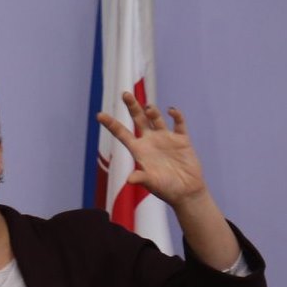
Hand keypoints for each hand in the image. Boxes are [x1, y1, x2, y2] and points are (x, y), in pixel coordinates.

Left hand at [97, 92, 209, 210]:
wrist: (187, 192)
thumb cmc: (166, 190)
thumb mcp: (152, 184)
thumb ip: (142, 178)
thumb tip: (130, 180)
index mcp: (139, 150)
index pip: (122, 134)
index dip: (111, 124)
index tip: (99, 115)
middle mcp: (150, 141)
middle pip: (138, 119)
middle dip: (132, 106)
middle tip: (125, 94)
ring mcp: (166, 138)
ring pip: (156, 118)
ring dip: (152, 112)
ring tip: (149, 108)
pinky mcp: (181, 140)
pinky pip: (179, 123)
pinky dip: (176, 115)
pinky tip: (171, 111)